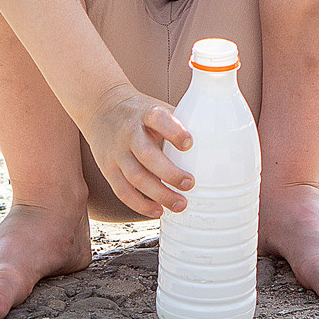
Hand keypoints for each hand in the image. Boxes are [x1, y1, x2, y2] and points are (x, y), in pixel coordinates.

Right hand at [87, 85, 194, 215]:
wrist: (101, 107)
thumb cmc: (141, 112)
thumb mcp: (158, 107)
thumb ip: (180, 122)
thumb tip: (217, 140)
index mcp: (145, 114)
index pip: (158, 119)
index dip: (174, 131)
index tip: (190, 143)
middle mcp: (129, 133)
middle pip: (147, 155)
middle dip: (170, 173)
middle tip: (190, 184)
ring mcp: (116, 152)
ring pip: (135, 177)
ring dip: (159, 194)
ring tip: (180, 204)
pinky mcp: (108, 168)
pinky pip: (122, 190)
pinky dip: (140, 204)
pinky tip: (158, 211)